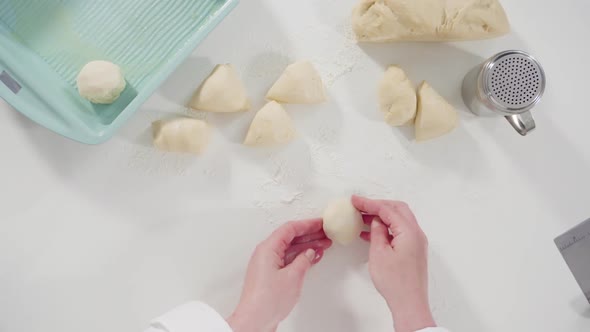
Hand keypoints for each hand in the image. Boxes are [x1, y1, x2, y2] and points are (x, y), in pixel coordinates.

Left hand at [227, 219, 331, 331]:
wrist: (254, 321)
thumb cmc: (267, 300)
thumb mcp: (293, 276)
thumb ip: (304, 260)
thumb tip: (310, 252)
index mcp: (268, 248)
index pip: (290, 229)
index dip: (307, 224)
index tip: (320, 223)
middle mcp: (266, 254)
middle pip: (290, 237)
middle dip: (309, 235)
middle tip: (325, 233)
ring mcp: (267, 265)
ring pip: (290, 249)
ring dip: (307, 246)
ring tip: (324, 244)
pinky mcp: (270, 275)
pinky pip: (287, 259)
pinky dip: (301, 257)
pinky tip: (312, 258)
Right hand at [352, 195, 435, 331]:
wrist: (409, 304)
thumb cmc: (396, 282)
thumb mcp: (379, 254)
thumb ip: (377, 233)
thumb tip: (376, 222)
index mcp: (409, 231)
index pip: (387, 209)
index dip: (369, 203)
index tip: (355, 201)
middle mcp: (417, 234)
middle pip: (397, 209)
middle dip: (378, 205)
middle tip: (360, 206)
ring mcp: (417, 242)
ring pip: (399, 220)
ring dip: (382, 217)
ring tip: (363, 219)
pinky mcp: (414, 250)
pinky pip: (400, 231)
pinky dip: (387, 228)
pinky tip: (371, 233)